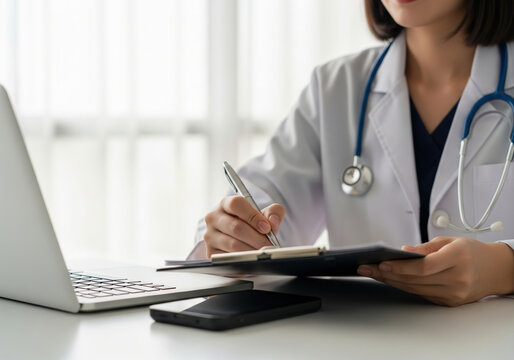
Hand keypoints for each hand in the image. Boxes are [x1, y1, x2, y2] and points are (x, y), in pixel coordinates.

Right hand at [203, 195, 285, 256]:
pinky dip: (242, 259)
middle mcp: (214, 218)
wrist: (240, 239)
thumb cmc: (250, 224)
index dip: (253, 216)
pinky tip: (251, 259)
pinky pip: (228, 258)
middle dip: (256, 238)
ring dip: (251, 250)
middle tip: (269, 245)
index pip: (236, 204)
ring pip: (233, 244)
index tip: (266, 227)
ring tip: (263, 252)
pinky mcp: (211, 252)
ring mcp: (210, 236)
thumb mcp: (263, 214)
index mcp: (226, 204)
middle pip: (236, 227)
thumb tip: (273, 221)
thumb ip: (273, 212)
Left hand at [357, 237, 513, 305]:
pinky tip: (389, 279)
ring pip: (415, 289)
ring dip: (391, 281)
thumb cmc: (471, 251)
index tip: (381, 262)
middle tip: (367, 267)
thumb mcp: (450, 241)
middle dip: (387, 273)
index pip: (423, 266)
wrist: (496, 270)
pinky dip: (404, 286)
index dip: (400, 266)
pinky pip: (421, 294)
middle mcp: (457, 279)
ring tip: (372, 272)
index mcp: (458, 258)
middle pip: (415, 280)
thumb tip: (402, 251)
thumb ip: (424, 247)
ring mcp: (453, 293)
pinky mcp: (449, 302)